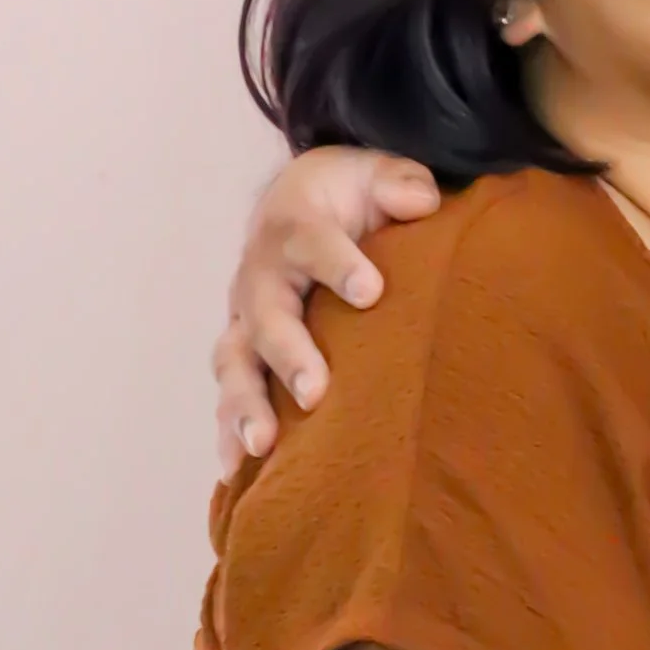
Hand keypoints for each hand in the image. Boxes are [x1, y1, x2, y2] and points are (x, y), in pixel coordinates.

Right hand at [213, 148, 440, 472]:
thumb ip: (399, 182)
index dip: (338, 265)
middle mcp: (260, 277)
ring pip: (235, 364)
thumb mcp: (373, 173)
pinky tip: (237, 476)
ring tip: (263, 446)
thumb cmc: (347, 198)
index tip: (372, 292)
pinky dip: (228, 434)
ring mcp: (247, 321)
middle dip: (288, 354)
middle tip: (316, 392)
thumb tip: (421, 199)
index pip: (311, 242)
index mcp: (293, 226)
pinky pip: (231, 396)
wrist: (299, 206)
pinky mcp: (245, 356)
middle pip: (266, 316)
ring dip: (245, 406)